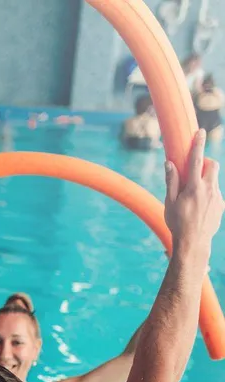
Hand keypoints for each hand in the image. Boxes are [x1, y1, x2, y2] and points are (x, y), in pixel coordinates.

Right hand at [164, 130, 223, 251]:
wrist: (194, 242)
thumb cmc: (177, 222)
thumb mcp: (169, 202)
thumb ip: (171, 181)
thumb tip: (170, 163)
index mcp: (194, 188)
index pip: (197, 160)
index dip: (198, 144)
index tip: (200, 132)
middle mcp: (209, 190)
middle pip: (213, 165)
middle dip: (205, 162)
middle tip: (194, 170)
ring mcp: (217, 197)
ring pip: (214, 179)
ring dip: (205, 179)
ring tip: (192, 195)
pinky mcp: (221, 204)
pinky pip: (215, 192)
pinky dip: (207, 192)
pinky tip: (197, 207)